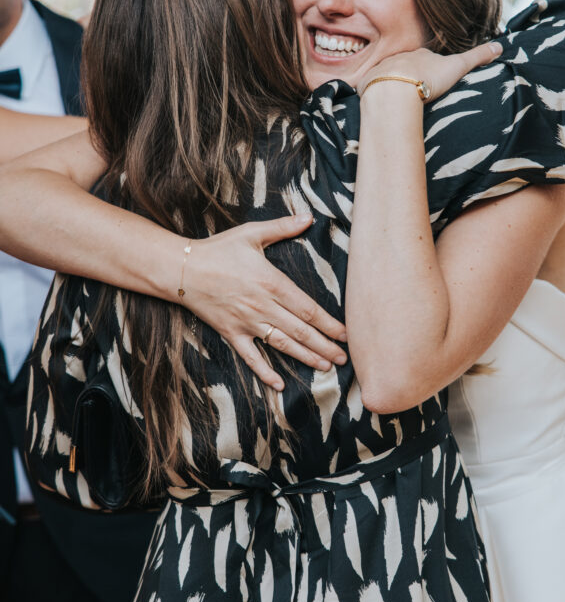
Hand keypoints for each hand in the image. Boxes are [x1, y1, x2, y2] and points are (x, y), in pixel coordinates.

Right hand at [181, 214, 346, 390]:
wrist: (181, 269)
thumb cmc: (218, 249)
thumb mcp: (252, 234)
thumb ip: (283, 227)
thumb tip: (309, 216)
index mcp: (272, 283)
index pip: (308, 308)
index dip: (329, 324)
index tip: (346, 334)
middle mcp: (262, 306)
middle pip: (300, 330)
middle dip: (324, 345)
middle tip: (344, 358)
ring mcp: (246, 322)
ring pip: (282, 344)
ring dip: (305, 357)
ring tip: (325, 367)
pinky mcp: (231, 333)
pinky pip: (251, 357)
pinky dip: (265, 372)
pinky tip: (280, 384)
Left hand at [357, 39, 502, 103]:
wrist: (396, 90)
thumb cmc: (428, 78)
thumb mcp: (458, 66)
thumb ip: (478, 56)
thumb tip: (500, 46)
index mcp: (420, 55)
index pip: (426, 58)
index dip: (430, 67)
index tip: (433, 77)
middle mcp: (399, 58)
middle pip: (405, 66)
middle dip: (408, 74)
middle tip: (414, 89)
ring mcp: (382, 70)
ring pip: (386, 76)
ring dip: (390, 85)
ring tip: (395, 100)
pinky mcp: (368, 84)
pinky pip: (371, 88)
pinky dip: (374, 94)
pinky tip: (378, 105)